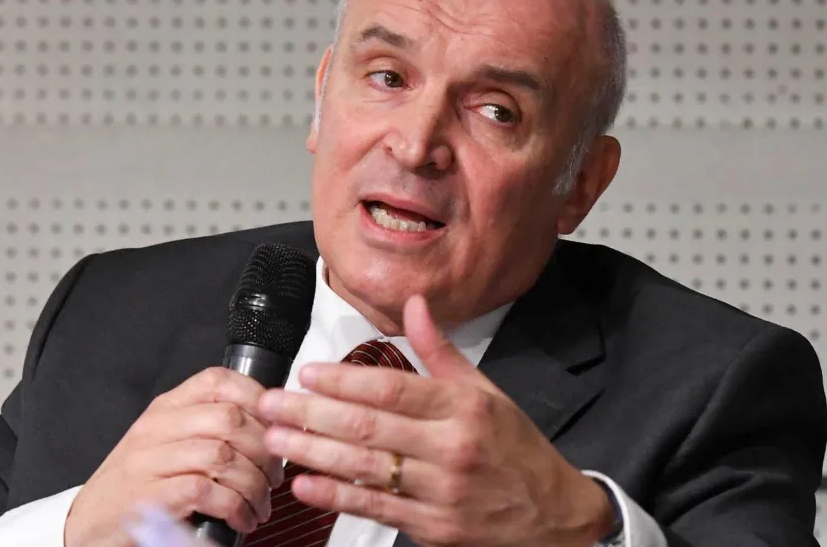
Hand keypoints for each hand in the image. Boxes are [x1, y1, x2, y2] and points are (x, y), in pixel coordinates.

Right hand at [65, 367, 284, 546]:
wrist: (86, 528)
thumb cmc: (134, 489)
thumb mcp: (165, 447)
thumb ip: (205, 430)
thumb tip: (267, 429)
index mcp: (164, 410)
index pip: (217, 381)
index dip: (257, 397)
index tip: (277, 425)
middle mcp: (156, 430)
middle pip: (229, 419)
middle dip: (264, 450)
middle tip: (273, 477)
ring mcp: (150, 463)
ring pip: (224, 456)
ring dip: (254, 485)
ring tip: (259, 505)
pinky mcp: (150, 498)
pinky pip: (207, 491)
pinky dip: (235, 507)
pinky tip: (241, 520)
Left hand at [256, 295, 615, 546]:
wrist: (554, 514)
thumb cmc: (516, 448)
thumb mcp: (487, 390)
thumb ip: (441, 350)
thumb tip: (415, 303)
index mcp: (465, 406)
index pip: (393, 387)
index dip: (345, 380)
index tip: (307, 372)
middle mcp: (452, 446)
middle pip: (369, 427)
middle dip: (312, 414)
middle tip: (272, 404)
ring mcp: (442, 490)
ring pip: (366, 468)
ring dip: (313, 453)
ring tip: (275, 440)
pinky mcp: (435, 526)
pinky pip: (376, 507)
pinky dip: (337, 496)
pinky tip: (306, 483)